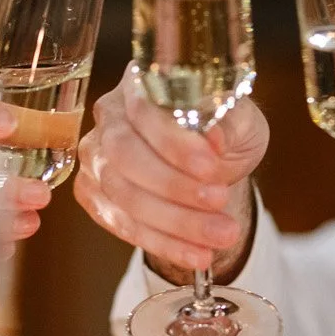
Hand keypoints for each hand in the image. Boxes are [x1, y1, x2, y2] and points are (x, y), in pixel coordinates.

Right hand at [72, 65, 265, 278]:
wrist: (210, 164)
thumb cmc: (224, 131)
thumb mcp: (242, 122)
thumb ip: (230, 125)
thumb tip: (214, 139)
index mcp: (143, 82)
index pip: (147, 110)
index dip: (176, 143)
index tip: (212, 167)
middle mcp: (109, 116)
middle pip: (126, 155)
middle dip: (175, 187)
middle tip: (219, 203)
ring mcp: (95, 155)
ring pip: (122, 194)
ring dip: (173, 222)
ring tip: (219, 236)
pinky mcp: (92, 192)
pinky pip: (118, 222)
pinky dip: (159, 242)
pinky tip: (195, 253)